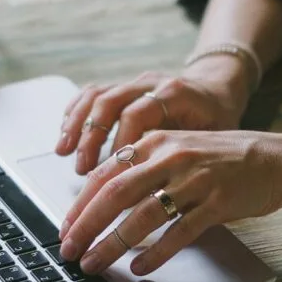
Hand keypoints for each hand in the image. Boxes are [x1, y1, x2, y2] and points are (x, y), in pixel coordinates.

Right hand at [56, 56, 251, 174]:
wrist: (217, 90)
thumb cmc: (217, 120)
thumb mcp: (212, 140)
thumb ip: (184, 161)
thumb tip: (159, 198)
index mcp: (174, 94)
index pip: (137, 114)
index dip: (120, 143)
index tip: (114, 173)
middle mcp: (150, 83)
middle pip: (109, 102)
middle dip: (90, 138)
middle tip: (82, 170)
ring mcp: (133, 83)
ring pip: (95, 96)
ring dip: (77, 127)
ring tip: (64, 154)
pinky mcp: (122, 87)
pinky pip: (91, 93)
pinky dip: (74, 114)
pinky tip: (65, 136)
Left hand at [58, 129, 281, 275]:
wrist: (273, 160)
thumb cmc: (221, 160)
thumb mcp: (177, 151)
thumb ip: (143, 168)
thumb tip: (101, 201)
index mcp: (155, 143)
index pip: (104, 175)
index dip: (79, 205)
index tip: (65, 229)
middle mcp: (171, 158)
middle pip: (115, 194)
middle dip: (86, 225)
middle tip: (69, 250)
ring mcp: (194, 180)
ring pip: (143, 215)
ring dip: (113, 244)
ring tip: (95, 263)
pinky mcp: (217, 202)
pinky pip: (179, 232)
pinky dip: (156, 253)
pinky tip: (139, 267)